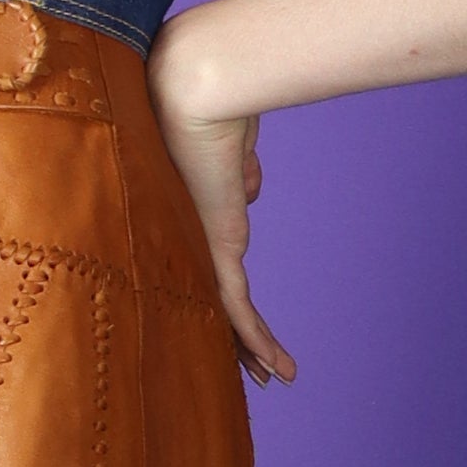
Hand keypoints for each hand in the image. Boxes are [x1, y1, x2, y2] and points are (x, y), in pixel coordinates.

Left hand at [146, 21, 296, 385]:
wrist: (197, 87)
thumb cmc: (211, 100)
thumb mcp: (231, 143)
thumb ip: (236, 167)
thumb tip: (243, 185)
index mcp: (188, 209)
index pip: (204, 262)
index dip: (219, 292)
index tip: (233, 316)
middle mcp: (189, 232)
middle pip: (210, 297)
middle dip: (230, 336)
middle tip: (249, 367)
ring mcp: (200, 244)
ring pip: (224, 313)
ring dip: (250, 349)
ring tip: (271, 378)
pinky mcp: (217, 249)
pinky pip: (239, 311)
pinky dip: (258, 343)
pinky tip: (278, 370)